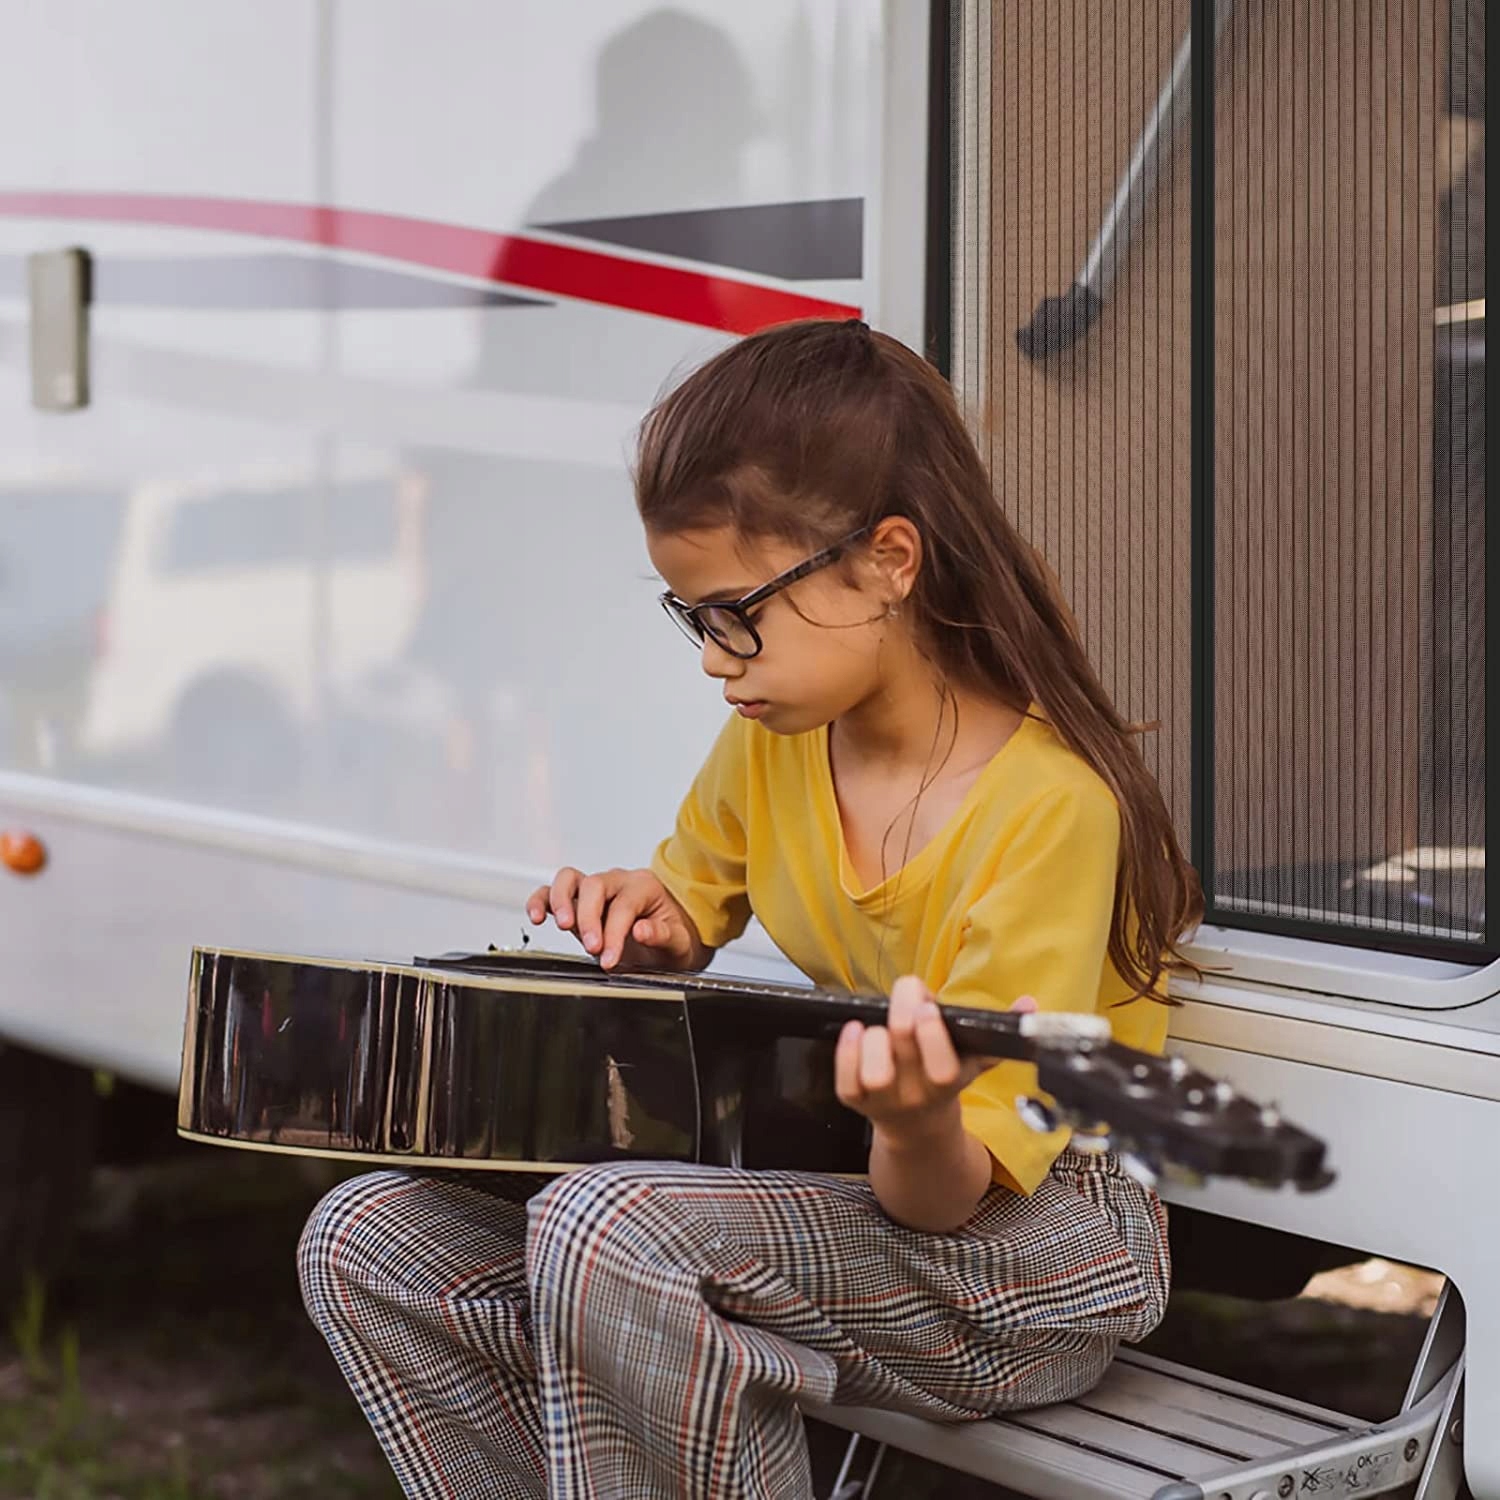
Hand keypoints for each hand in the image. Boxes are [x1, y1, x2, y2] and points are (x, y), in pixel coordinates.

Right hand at [525, 867, 704, 971]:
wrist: (670, 940)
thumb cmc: (673, 937)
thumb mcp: (680, 941)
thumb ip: (663, 935)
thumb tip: (641, 930)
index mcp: (645, 887)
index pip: (624, 904)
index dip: (615, 932)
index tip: (610, 959)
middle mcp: (618, 882)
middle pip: (595, 885)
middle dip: (590, 917)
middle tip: (593, 948)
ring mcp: (595, 890)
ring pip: (570, 879)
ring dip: (561, 901)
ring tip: (563, 926)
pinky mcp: (577, 902)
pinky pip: (552, 891)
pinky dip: (541, 900)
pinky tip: (537, 916)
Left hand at [835, 976, 1037, 1145]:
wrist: (919, 1126)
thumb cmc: (945, 1076)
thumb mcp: (975, 1058)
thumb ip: (999, 1031)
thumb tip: (1029, 1004)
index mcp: (950, 1080)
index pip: (942, 1066)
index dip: (932, 1033)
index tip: (930, 1007)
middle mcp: (918, 1093)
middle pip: (905, 1050)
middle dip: (903, 1014)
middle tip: (906, 994)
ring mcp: (886, 1100)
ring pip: (873, 1074)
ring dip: (873, 1041)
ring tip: (878, 1026)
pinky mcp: (857, 1101)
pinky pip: (846, 1084)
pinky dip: (845, 1054)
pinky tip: (854, 1030)